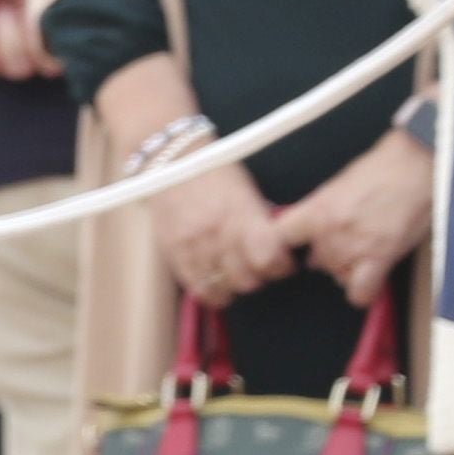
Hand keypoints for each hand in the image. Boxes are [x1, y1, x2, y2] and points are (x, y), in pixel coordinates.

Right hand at [150, 158, 294, 304]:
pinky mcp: (174, 253)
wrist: (169, 162)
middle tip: (260, 268)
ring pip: (224, 286)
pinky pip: (197, 288)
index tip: (284, 262)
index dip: (282, 265)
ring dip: (236, 285)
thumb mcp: (246, 190)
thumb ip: (260, 221)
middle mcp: (218, 232)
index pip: (269, 256)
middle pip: (248, 279)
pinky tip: (219, 288)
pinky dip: (213, 293)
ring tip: (239, 276)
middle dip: (260, 277)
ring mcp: (193, 245)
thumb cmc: (215, 172)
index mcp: (241, 212)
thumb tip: (280, 248)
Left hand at [278, 129, 434, 303]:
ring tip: (365, 251)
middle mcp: (331, 232)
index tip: (294, 246)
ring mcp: (356, 247)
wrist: (418, 164)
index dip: (286, 245)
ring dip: (347, 269)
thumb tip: (310, 232)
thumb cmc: (383, 168)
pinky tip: (371, 278)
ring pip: (337, 275)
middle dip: (328, 255)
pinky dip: (363, 291)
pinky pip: (361, 293)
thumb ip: (321, 209)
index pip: (282, 238)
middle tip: (348, 241)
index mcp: (318, 209)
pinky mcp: (382, 258)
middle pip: (315, 260)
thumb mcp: (339, 183)